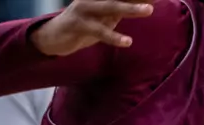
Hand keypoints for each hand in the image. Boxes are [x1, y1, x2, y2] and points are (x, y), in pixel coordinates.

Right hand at [31, 0, 151, 53]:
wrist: (54, 36)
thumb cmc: (86, 24)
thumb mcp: (108, 16)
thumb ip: (125, 8)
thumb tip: (148, 3)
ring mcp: (84, 8)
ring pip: (110, 6)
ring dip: (130, 8)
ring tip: (149, 10)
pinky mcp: (77, 24)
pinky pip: (99, 30)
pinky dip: (113, 36)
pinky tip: (127, 42)